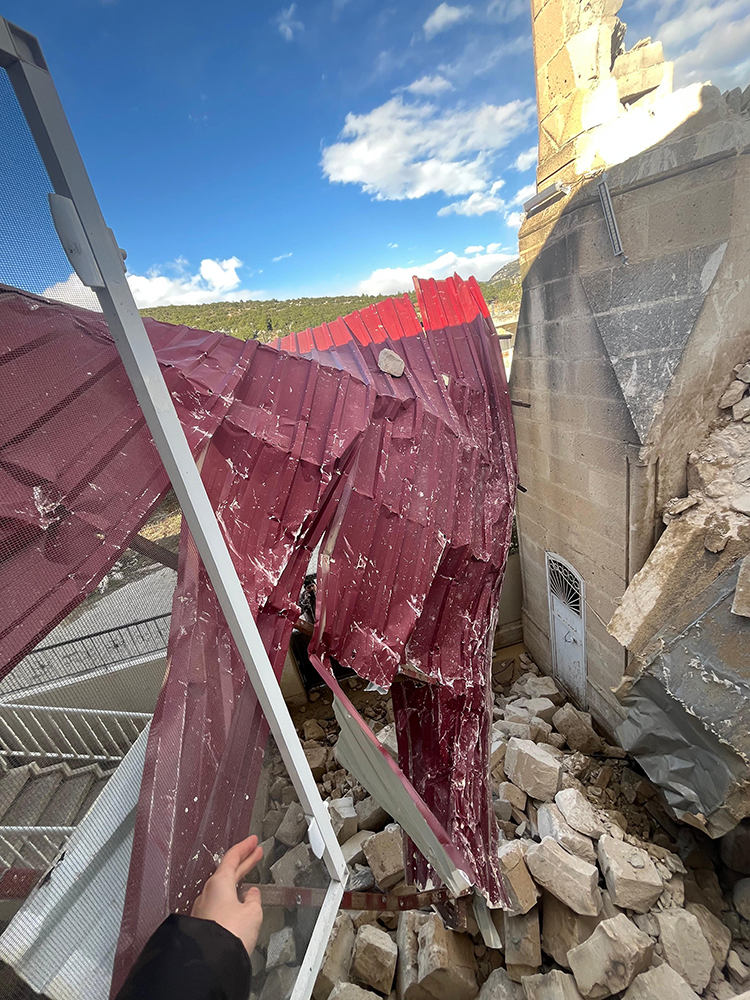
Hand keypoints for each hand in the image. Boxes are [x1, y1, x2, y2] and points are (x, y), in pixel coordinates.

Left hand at [191, 835, 263, 955]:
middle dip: (243, 861)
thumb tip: (252, 894)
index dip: (244, 847)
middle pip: (227, 871)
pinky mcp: (202, 924)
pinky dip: (230, 897)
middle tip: (255, 853)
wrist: (211, 962)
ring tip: (249, 878)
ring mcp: (203, 909)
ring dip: (236, 881)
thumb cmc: (229, 934)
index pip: (232, 857)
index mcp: (219, 883)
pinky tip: (238, 903)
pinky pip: (218, 904)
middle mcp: (208, 893)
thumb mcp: (252, 912)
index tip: (252, 841)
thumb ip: (254, 899)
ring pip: (222, 888)